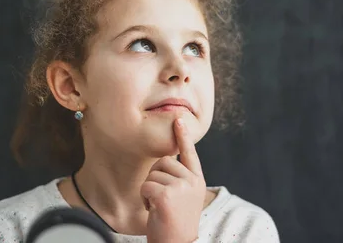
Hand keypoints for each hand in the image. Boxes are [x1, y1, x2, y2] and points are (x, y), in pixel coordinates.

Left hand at [141, 118, 205, 242]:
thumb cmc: (175, 222)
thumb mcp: (184, 197)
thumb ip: (180, 178)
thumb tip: (168, 157)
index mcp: (197, 181)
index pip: (190, 154)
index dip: (183, 136)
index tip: (179, 120)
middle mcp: (192, 181)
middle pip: (163, 162)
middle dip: (155, 178)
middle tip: (161, 198)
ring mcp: (181, 187)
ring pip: (153, 174)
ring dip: (149, 190)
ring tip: (158, 206)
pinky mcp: (167, 195)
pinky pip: (146, 186)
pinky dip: (144, 198)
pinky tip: (153, 210)